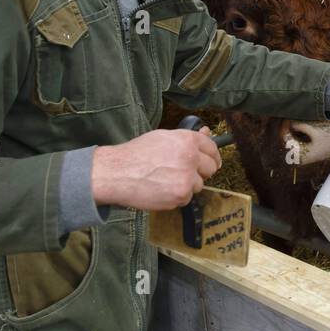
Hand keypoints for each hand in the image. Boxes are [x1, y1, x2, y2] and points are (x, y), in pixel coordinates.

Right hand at [92, 128, 221, 210]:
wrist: (117, 172)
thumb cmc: (136, 154)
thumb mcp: (163, 138)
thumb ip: (187, 138)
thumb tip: (207, 132)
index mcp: (187, 139)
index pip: (212, 148)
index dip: (212, 156)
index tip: (212, 162)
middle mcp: (190, 157)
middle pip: (210, 168)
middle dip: (199, 172)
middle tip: (183, 174)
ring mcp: (187, 177)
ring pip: (198, 185)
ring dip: (186, 186)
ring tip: (165, 181)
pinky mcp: (181, 194)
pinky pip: (187, 198)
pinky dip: (177, 197)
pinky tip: (161, 190)